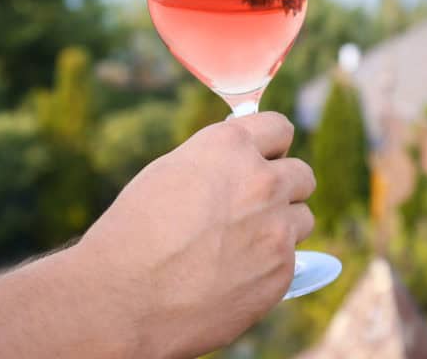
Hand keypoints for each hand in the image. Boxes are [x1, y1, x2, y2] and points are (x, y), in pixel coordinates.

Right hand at [76, 112, 315, 358]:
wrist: (124, 298)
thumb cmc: (134, 233)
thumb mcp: (170, 173)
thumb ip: (216, 164)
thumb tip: (241, 165)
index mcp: (230, 146)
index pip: (279, 128)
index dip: (271, 146)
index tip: (264, 159)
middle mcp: (261, 180)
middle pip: (302, 175)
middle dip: (282, 188)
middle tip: (253, 208)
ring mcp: (277, 227)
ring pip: (303, 218)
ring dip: (281, 227)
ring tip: (241, 245)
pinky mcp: (283, 271)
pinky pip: (290, 260)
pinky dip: (268, 266)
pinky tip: (233, 276)